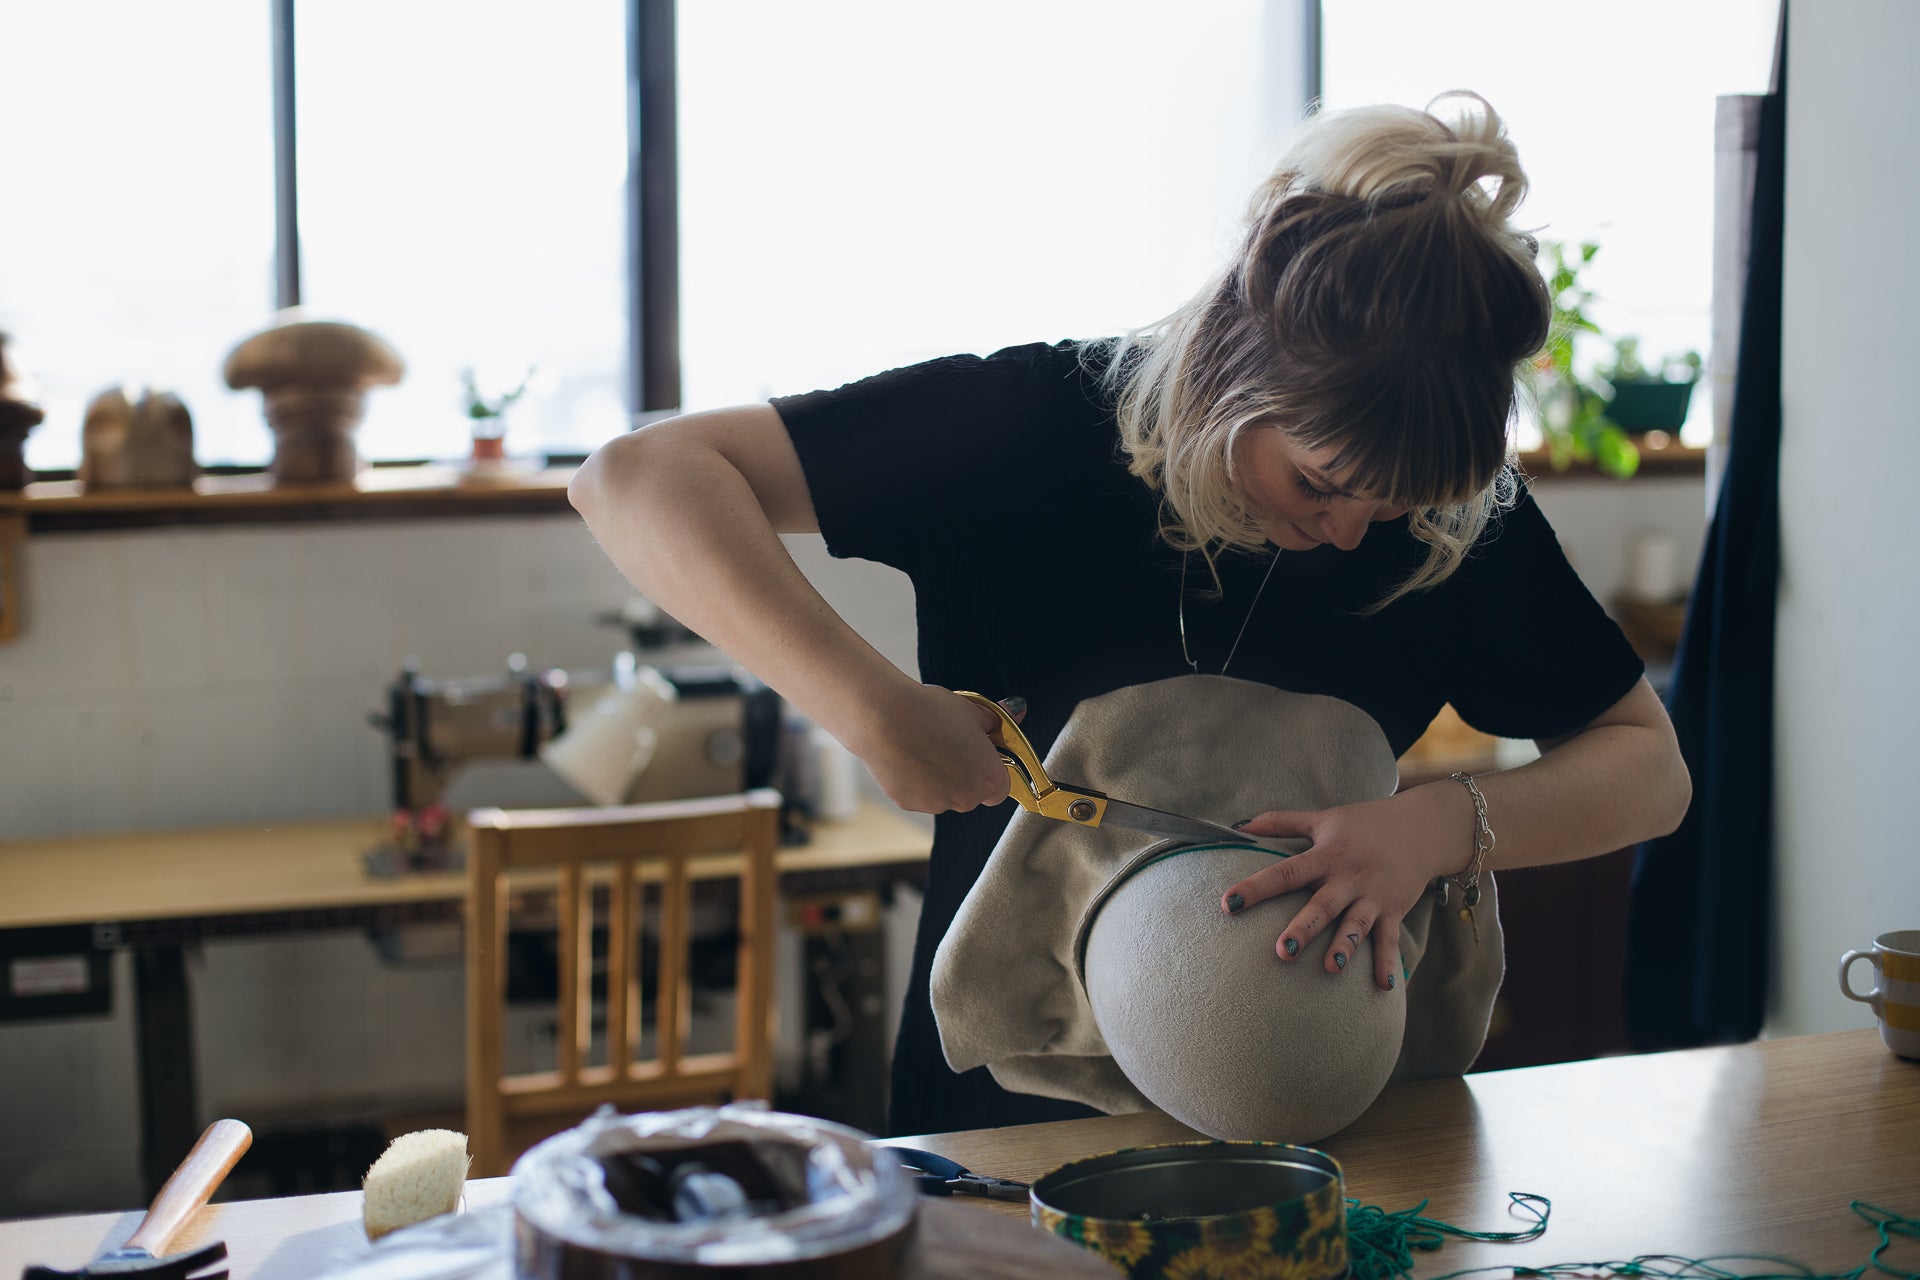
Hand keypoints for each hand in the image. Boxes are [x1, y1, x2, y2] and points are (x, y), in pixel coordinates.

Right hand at [840, 684, 1020, 815]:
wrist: (884, 716)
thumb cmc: (930, 710)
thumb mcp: (971, 709)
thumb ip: (996, 719)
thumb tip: (1017, 711)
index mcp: (989, 778)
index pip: (1000, 787)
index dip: (990, 771)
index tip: (979, 755)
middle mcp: (966, 799)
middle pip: (972, 794)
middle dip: (964, 775)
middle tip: (949, 746)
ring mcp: (936, 804)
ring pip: (944, 795)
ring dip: (940, 779)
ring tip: (924, 747)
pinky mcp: (909, 804)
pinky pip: (920, 795)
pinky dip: (916, 781)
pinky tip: (907, 756)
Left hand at [1219, 782, 1472, 989]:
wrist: (1422, 827)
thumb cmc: (1364, 823)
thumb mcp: (1322, 819)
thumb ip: (1280, 822)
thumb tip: (1238, 827)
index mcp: (1325, 856)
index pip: (1285, 873)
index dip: (1256, 887)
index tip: (1229, 903)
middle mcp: (1348, 878)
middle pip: (1322, 906)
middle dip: (1303, 928)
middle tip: (1282, 951)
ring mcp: (1373, 896)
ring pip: (1356, 925)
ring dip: (1344, 947)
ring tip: (1331, 968)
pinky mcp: (1393, 910)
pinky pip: (1389, 940)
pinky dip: (1387, 963)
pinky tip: (1383, 987)